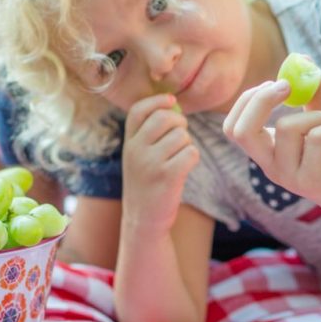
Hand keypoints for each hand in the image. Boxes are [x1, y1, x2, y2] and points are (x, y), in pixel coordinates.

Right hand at [122, 93, 198, 233]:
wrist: (143, 220)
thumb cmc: (147, 183)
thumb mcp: (138, 157)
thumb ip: (149, 133)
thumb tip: (173, 105)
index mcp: (128, 143)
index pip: (138, 110)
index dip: (157, 101)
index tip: (171, 101)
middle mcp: (135, 150)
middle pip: (165, 118)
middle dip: (180, 123)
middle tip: (180, 136)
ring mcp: (150, 163)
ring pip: (182, 136)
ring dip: (187, 145)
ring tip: (178, 159)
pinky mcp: (168, 176)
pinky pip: (191, 153)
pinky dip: (192, 158)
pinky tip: (184, 169)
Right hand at [223, 79, 320, 226]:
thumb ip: (312, 93)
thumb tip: (302, 59)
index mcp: (270, 153)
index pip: (233, 127)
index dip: (248, 100)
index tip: (278, 84)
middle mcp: (273, 167)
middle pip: (241, 131)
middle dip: (262, 99)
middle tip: (288, 88)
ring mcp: (291, 177)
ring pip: (287, 127)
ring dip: (317, 115)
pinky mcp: (315, 181)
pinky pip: (317, 138)